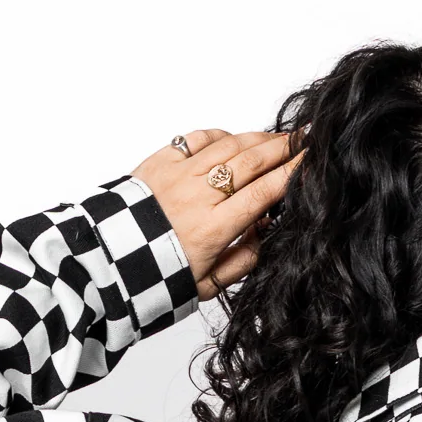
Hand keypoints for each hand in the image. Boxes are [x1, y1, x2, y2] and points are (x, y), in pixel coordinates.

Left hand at [131, 128, 297, 300]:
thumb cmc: (159, 275)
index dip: (291, 173)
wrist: (110, 263)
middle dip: (283, 147)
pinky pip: (197, 139)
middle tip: (307, 137)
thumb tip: (265, 233)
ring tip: (277, 137)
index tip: (312, 160)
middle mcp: (198, 197)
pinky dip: (220, 135)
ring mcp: (178, 174)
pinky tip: (233, 139)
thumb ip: (242, 261)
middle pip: (251, 162)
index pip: (263, 193)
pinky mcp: (160, 161)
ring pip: (227, 145)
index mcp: (213, 229)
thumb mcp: (207, 285)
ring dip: (257, 137)